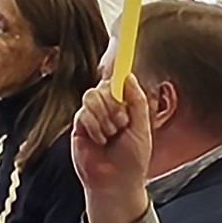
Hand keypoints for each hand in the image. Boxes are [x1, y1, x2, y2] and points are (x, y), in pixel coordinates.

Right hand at [71, 75, 154, 222]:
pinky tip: (100, 140)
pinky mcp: (78, 126)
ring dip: (105, 118)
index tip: (121, 40)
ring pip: (92, 97)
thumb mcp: (143, 127)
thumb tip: (129, 75)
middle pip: (104, 86)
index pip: (118, 80)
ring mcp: (91, 116)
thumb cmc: (133, 159)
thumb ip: (137, 100)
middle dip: (115, 105)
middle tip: (121, 125)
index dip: (118, 63)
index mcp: (124, 105)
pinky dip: (95, 127)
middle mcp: (107, 107)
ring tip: (111, 136)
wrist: (117, 182)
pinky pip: (84, 113)